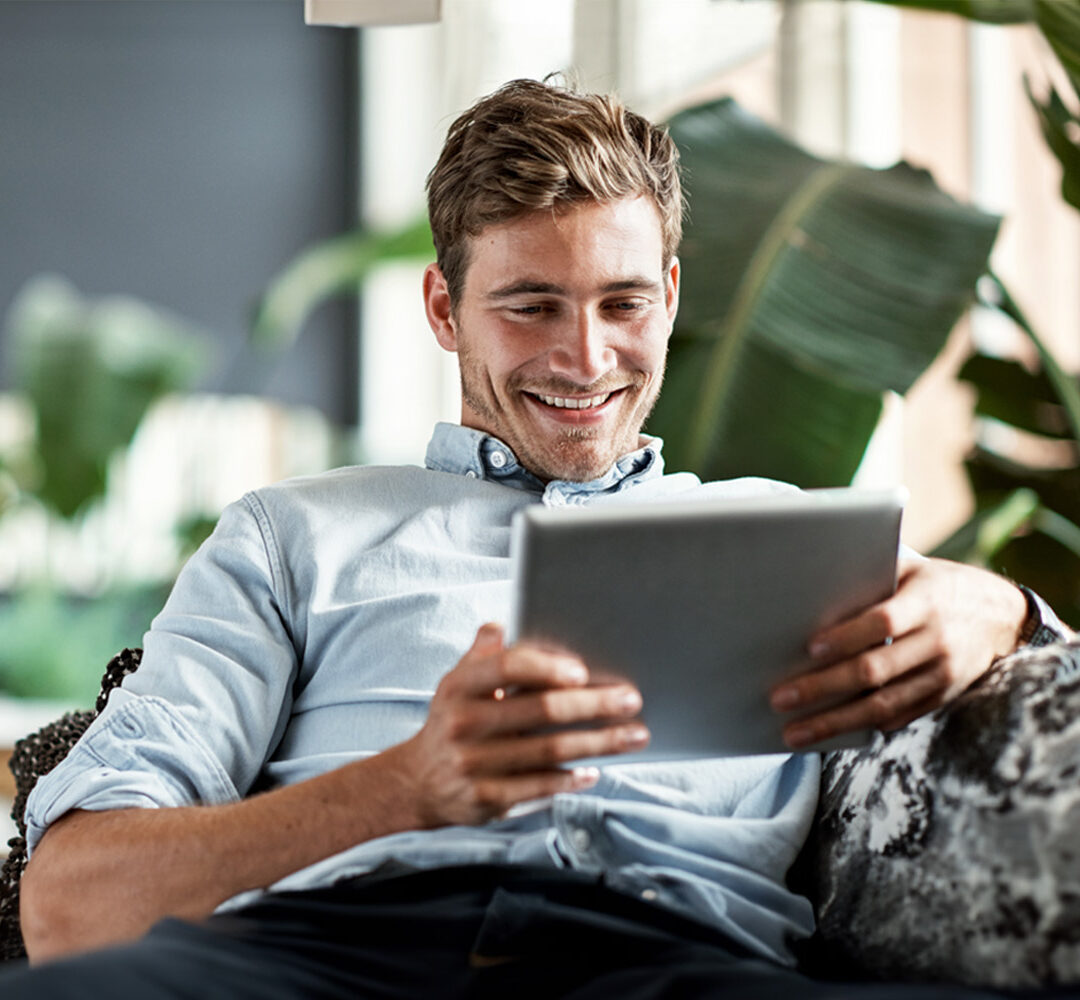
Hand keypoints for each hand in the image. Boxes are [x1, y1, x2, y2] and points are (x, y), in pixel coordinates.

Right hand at [391, 624, 648, 826]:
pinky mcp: (487, 799)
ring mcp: (475, 764)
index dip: (545, 667)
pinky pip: (540, 787)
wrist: (416, 781)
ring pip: (550, 750)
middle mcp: (464, 724)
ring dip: (599, 742)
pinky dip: (571, 778)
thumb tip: (501, 624)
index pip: (506, 668)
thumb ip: (484, 654)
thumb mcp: (457, 681)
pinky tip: (596, 769)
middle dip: (593, 704)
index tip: (582, 670)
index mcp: (460, 686)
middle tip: (630, 699)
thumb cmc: (452, 721)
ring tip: (634, 734)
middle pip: (540, 710)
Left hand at [769, 557, 1026, 748]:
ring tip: (795, 733)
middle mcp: (937, 640)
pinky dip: (863, 726)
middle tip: (780, 698)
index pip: (883, 622)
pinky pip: (899, 717)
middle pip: (874, 670)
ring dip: (834, 721)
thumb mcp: (910, 570)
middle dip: (822, 687)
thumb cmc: (935, 585)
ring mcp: (942, 674)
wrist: (1001, 614)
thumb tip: (812, 588)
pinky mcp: (943, 697)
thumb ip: (870, 578)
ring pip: (883, 705)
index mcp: (926, 601)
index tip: (809, 649)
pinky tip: (829, 734)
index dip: (847, 636)